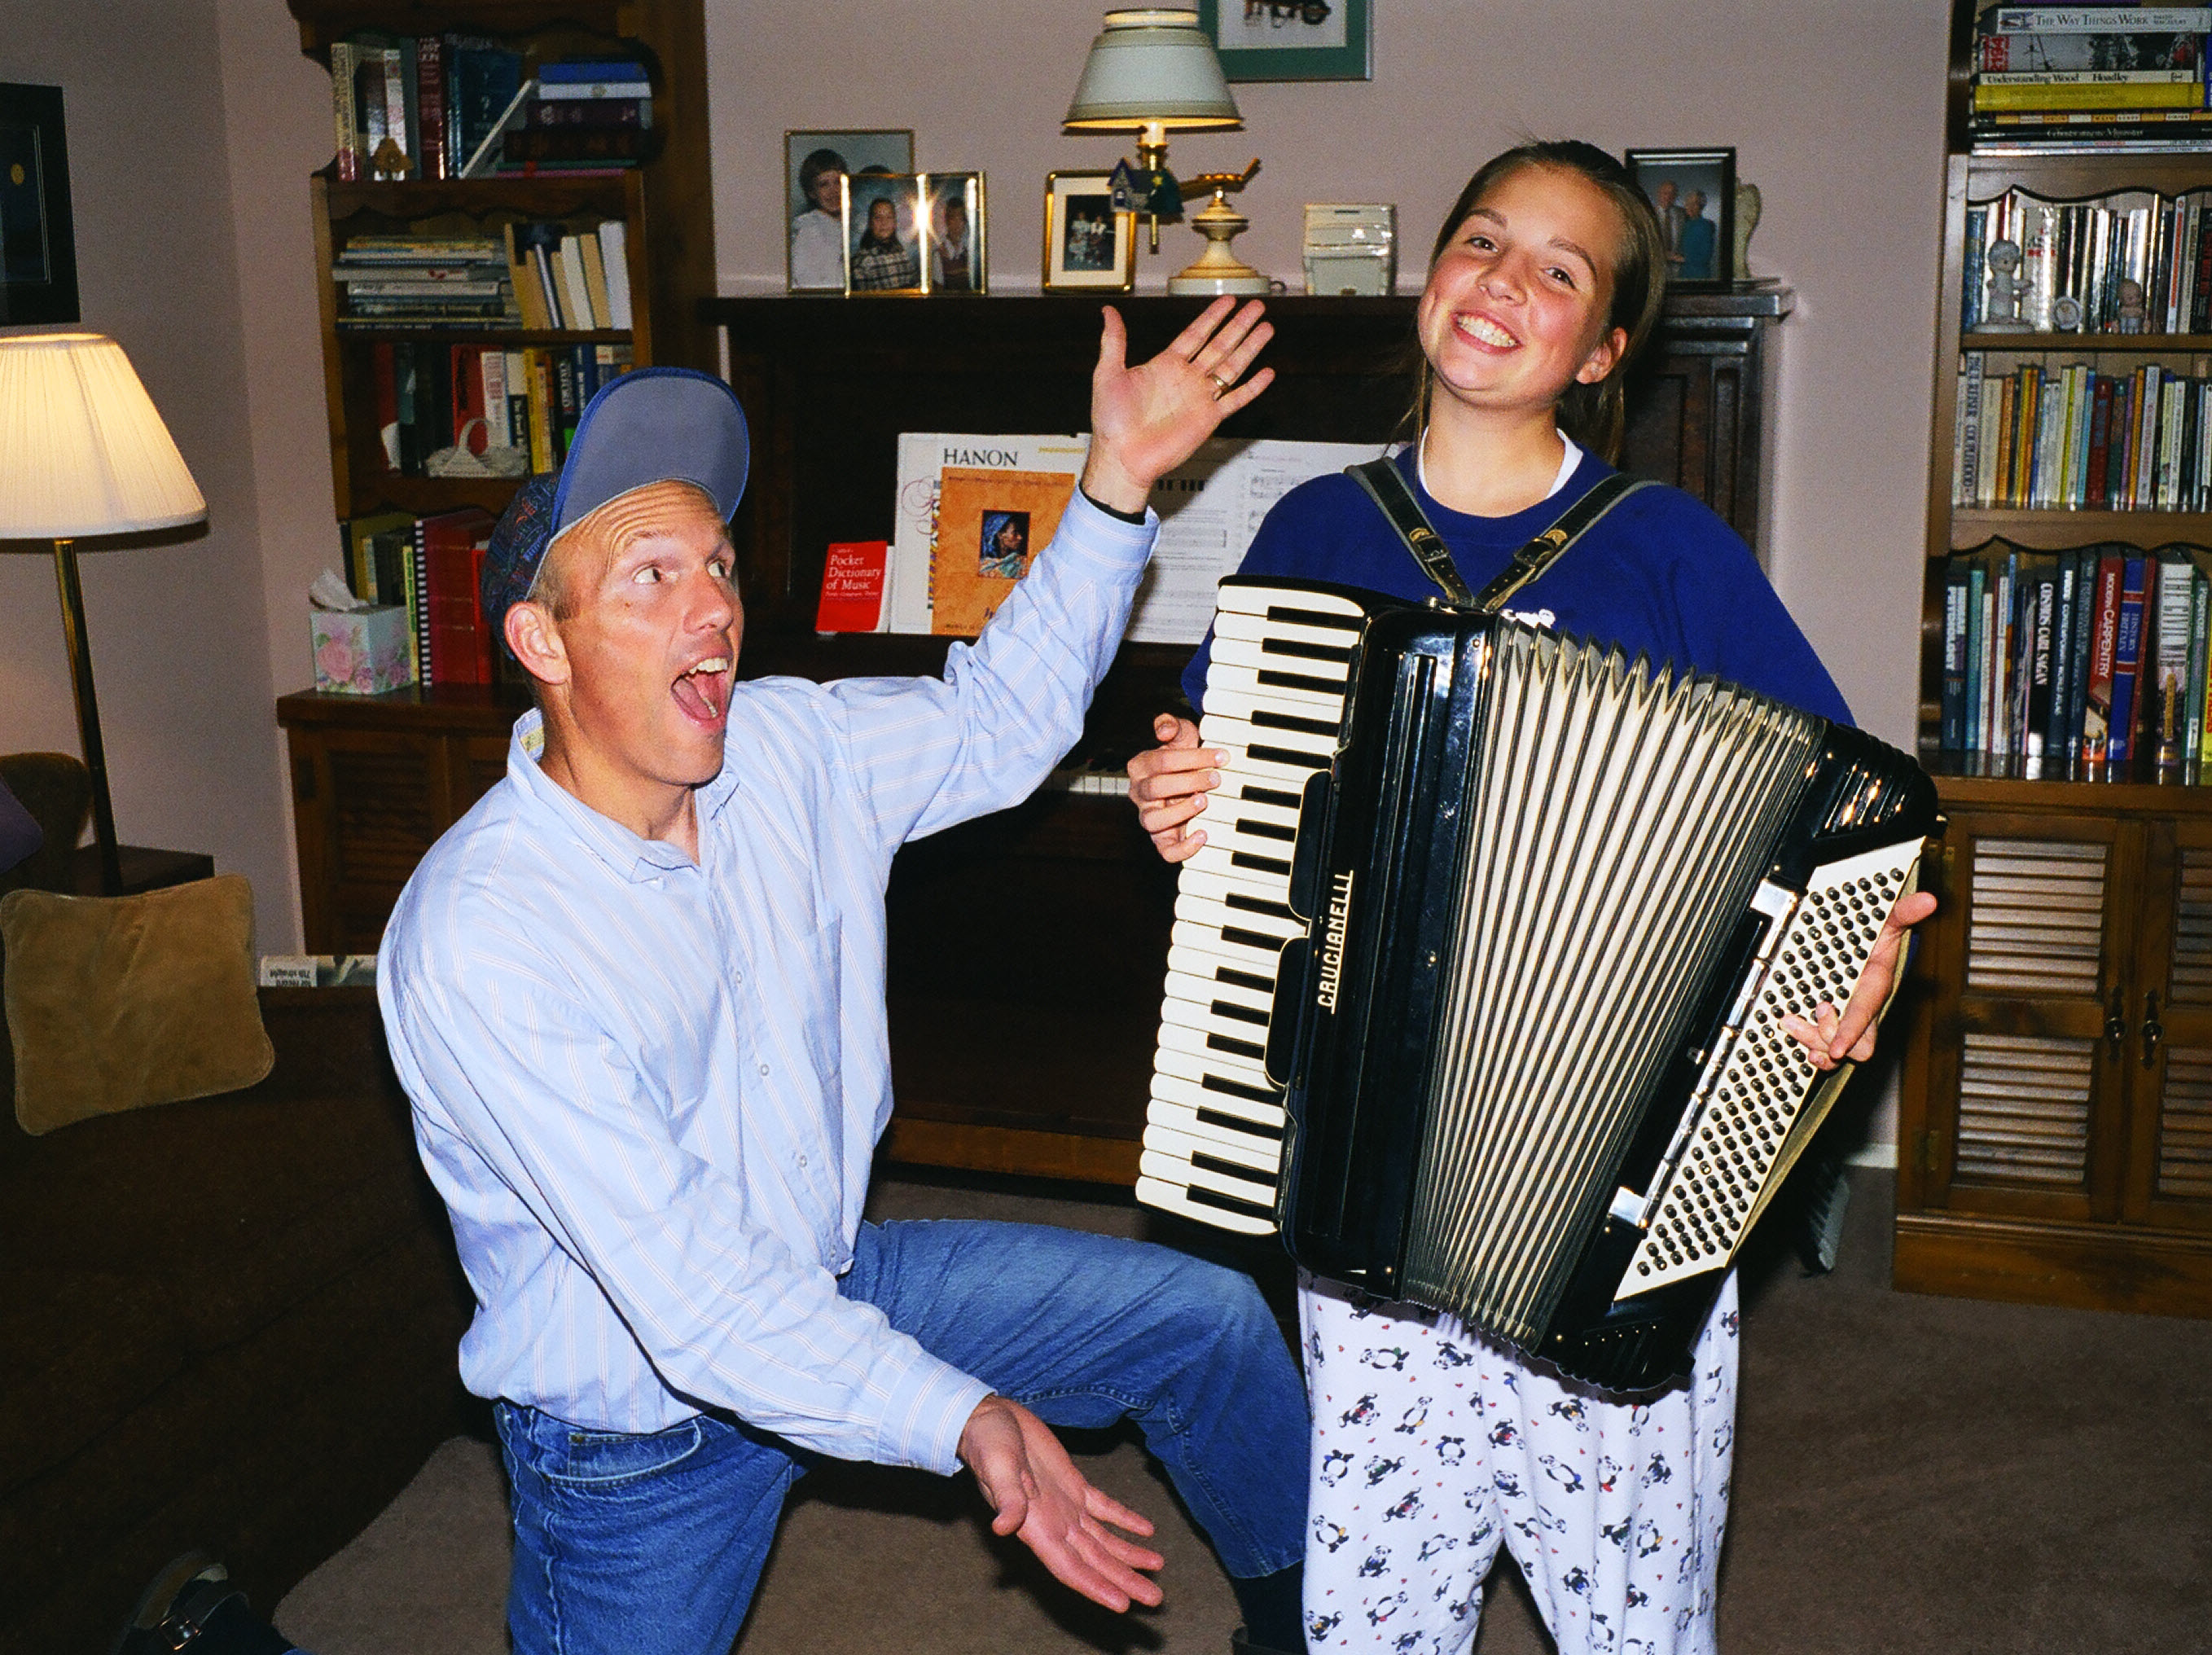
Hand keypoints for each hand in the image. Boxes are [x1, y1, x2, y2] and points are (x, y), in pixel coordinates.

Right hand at [959, 1394, 1163, 1611]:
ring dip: (1129, 1555)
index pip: (1070, 1567)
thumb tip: (1004, 1527)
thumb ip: (1006, 1498)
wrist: (990, 1420)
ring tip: (1158, 1566)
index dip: (1096, 1587)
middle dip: (1124, 1580)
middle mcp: (1054, 1524)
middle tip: (1155, 1598)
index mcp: (1036, 1526)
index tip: (1123, 1604)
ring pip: (1103, 1540)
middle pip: (1095, 1561)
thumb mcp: (996, 1467)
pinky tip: (1146, 1530)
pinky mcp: (1074, 1486)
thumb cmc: (988, 1444)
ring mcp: (1066, 1507)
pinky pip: (1104, 1508)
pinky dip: (1125, 1520)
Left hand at [1081, 298, 1274, 514]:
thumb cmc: (1111, 423)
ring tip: (1266, 328)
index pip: (1195, 334)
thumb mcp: (1108, 374)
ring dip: (1250, 347)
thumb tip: (1109, 313)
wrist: (1122, 458)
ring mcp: (1199, 398)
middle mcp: (1186, 379)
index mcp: (1165, 366)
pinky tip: (1266, 373)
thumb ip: (1113, 341)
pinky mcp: (1209, 419)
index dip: (1213, 317)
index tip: (1228, 301)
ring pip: (1232, 366)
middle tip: (1256, 306)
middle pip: (1220, 345)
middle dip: (1239, 325)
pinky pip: (1236, 399)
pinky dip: (1253, 388)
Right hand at [1128, 714, 1223, 864]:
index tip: (1219, 756)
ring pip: (1152, 821)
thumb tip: (1164, 730)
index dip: (1191, 758)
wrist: (1188, 778)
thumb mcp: (1181, 735)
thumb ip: (1172, 725)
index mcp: (1141, 766)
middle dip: (1188, 781)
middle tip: (1215, 778)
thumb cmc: (1183, 757)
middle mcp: (1140, 794)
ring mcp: (1149, 817)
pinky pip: (1166, 851)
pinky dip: (1183, 848)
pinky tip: (1203, 835)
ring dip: (1179, 812)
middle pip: (1155, 788)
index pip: (1161, 761)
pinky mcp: (1163, 839)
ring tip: (1203, 801)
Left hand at [1781, 889, 1937, 1068]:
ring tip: (1790, 1021)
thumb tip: (1929, 900)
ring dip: (1810, 1040)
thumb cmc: (1875, 939)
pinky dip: (1810, 1048)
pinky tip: (1797, 1036)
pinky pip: (1824, 1051)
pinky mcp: (1832, 1026)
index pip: (1865, 1015)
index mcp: (1875, 988)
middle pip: (1854, 1046)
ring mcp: (1848, 1022)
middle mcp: (1863, 1011)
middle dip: (1828, 1035)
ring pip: (1835, 1052)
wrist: (1865, 948)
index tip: (1837, 1048)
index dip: (1851, 1032)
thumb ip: (1904, 911)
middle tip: (1812, 1009)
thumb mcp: (1887, 921)